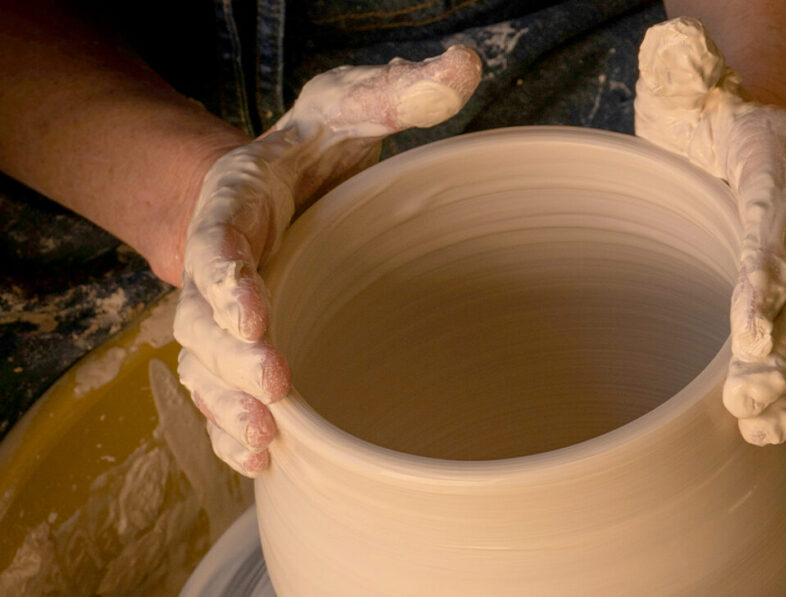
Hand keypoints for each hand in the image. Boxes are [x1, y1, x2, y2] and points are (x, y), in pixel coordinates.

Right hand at [173, 46, 481, 474]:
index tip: (254, 312)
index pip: (215, 242)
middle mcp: (218, 264)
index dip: (225, 280)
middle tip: (277, 389)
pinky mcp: (241, 346)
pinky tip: (261, 460)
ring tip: (266, 443)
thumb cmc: (317, 146)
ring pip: (206, 369)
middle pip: (201, 321)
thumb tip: (468, 64)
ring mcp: (224, 312)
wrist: (282, 181)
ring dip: (229, 407)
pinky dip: (232, 429)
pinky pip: (222, 393)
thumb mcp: (352, 107)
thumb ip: (398, 90)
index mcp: (236, 202)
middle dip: (232, 359)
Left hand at [634, 18, 785, 444]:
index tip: (751, 329)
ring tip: (767, 426)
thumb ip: (686, 78)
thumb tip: (673, 59)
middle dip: (783, 349)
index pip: (776, 218)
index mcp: (781, 153)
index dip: (768, 275)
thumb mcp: (690, 80)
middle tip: (747, 399)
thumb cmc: (713, 105)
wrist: (770, 109)